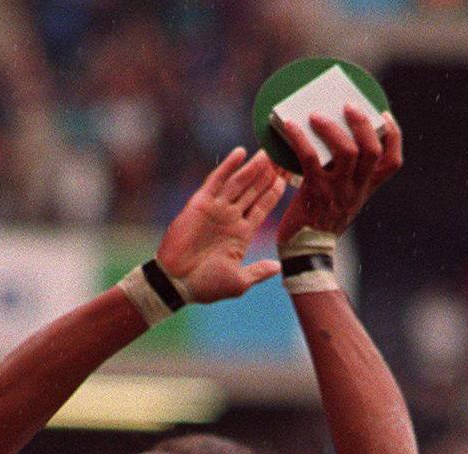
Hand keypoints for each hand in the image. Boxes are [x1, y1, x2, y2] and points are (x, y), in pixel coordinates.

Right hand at [156, 147, 285, 302]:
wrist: (177, 283)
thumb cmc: (206, 286)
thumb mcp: (239, 282)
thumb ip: (258, 271)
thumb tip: (278, 267)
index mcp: (242, 234)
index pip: (262, 207)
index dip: (274, 192)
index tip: (289, 177)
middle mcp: (230, 218)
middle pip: (253, 190)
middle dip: (267, 175)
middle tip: (282, 156)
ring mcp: (216, 209)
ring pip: (239, 182)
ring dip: (253, 168)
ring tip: (268, 153)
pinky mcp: (201, 203)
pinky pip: (216, 180)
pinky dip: (228, 166)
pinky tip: (241, 153)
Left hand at [275, 107, 402, 250]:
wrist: (304, 253)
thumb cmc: (319, 221)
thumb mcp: (342, 200)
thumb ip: (346, 176)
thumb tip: (334, 139)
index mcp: (365, 190)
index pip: (392, 162)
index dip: (393, 135)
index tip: (384, 114)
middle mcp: (356, 190)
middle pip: (372, 150)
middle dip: (362, 123)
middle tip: (347, 105)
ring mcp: (337, 192)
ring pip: (347, 152)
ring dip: (332, 128)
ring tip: (316, 116)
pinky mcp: (315, 193)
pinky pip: (310, 159)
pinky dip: (300, 138)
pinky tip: (290, 126)